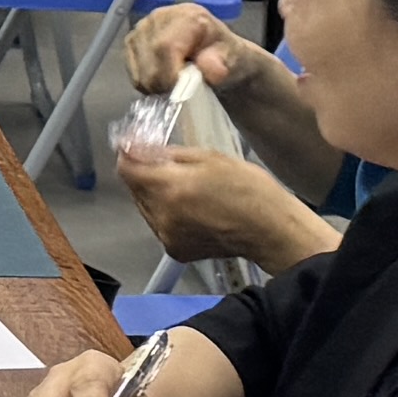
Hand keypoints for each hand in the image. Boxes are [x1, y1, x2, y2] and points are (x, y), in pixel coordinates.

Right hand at [122, 3, 241, 93]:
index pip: (165, 46)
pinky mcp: (131, 41)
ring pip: (138, 67)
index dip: (169, 74)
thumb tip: (208, 69)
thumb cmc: (225, 55)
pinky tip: (162, 80)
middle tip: (178, 93)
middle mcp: (159, 16)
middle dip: (162, 84)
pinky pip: (131, 71)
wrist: (217, 52)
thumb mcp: (234, 59)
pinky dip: (145, 83)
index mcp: (187, 16)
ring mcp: (142, 28)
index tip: (181, 92)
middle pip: (149, 58)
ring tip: (172, 86)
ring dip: (153, 85)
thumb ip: (221, 63)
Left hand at [122, 141, 335, 272]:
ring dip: (155, 194)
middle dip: (145, 174)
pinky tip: (190, 208)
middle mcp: (164, 215)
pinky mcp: (175, 249)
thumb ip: (168, 154)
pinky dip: (166, 214)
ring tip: (185, 188)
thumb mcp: (209, 157)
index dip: (128, 154)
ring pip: (145, 207)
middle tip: (165, 164)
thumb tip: (139, 148)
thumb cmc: (249, 190)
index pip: (127, 169)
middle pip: (134, 188)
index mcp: (171, 188)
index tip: (133, 146)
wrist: (270, 229)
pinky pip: (158, 225)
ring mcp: (168, 235)